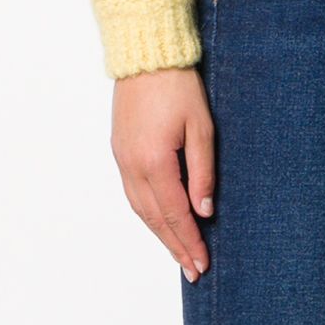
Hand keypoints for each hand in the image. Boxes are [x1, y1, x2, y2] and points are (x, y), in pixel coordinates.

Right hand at [110, 66, 215, 282]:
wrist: (146, 54)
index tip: (203, 262)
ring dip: (160, 233)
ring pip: (140, 208)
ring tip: (178, 252)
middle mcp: (132, 165)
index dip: (190, 240)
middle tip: (193, 270)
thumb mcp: (201, 126)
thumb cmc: (178, 85)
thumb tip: (205, 210)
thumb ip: (203, 171)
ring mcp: (122, 158)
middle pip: (155, 218)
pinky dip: (147, 212)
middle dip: (175, 246)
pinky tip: (160, 219)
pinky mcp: (119, 149)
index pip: (175, 213)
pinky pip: (132, 192)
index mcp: (153, 162)